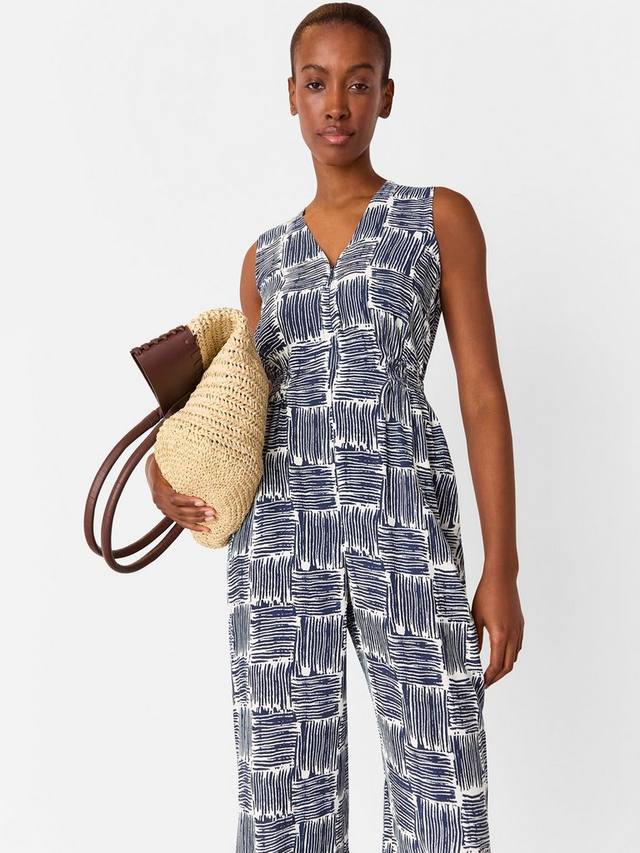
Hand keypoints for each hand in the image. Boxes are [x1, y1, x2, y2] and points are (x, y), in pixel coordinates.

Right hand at [145, 453, 217, 533]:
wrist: (151, 470)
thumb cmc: (162, 461)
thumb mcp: (164, 457)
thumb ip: (173, 456)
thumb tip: (185, 443)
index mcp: (159, 488)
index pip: (174, 498)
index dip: (187, 500)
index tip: (201, 500)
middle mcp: (160, 501)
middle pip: (179, 511)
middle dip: (197, 512)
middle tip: (213, 510)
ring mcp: (164, 509)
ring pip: (181, 518)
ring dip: (198, 519)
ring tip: (213, 517)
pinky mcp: (169, 513)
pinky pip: (181, 523)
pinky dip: (194, 527)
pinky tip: (206, 530)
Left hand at [471, 569, 523, 687]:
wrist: (502, 578)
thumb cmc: (486, 595)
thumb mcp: (475, 617)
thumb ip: (475, 637)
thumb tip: (473, 654)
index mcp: (500, 635)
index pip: (497, 665)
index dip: (489, 677)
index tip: (482, 683)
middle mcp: (512, 635)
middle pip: (508, 665)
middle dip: (497, 677)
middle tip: (486, 682)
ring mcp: (518, 630)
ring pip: (514, 656)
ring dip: (504, 666)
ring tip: (492, 670)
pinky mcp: (520, 624)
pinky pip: (517, 645)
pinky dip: (510, 654)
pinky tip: (500, 653)